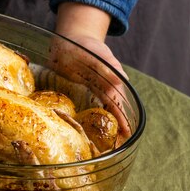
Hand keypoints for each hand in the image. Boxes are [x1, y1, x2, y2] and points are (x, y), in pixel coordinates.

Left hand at [53, 2, 130, 135]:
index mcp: (108, 86)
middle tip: (107, 151)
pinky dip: (68, 119)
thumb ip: (109, 66)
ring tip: (88, 148)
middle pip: (102, 116)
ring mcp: (79, 95)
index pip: (116, 108)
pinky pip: (67, 109)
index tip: (125, 137)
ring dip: (87, 130)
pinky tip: (65, 131)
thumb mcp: (100, 53)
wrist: (68, 40)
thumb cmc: (89, 46)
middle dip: (106, 133)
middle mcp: (95, 94)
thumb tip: (120, 80)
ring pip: (86, 116)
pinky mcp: (64, 93)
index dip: (121, 122)